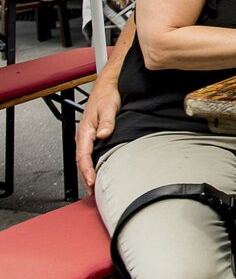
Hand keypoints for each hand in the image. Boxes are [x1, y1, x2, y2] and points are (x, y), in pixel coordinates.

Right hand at [75, 79, 119, 193]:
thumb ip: (107, 122)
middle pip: (82, 161)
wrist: (107, 86)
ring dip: (88, 172)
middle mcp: (84, 135)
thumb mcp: (109, 107)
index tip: (91, 182)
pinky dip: (91, 164)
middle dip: (86, 177)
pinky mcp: (92, 135)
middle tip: (93, 192)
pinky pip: (89, 153)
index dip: (87, 170)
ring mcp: (87, 135)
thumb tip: (103, 135)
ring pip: (85, 158)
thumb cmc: (107, 96)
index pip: (83, 156)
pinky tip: (97, 171)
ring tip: (93, 187)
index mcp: (85, 130)